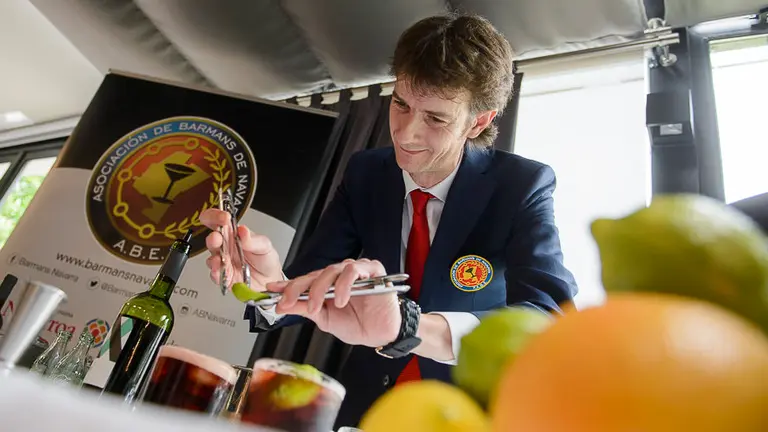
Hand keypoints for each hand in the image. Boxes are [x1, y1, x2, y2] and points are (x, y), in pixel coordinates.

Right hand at [200, 209, 283, 291]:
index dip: (216, 216)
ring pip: (212, 257)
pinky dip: (216, 272)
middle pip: (212, 239)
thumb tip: (243, 230)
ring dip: (214, 257)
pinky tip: (219, 270)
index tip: (223, 218)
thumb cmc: (266, 259)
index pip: (219, 220)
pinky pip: (215, 274)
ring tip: (219, 258)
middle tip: (217, 238)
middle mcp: (226, 247)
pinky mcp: (223, 276)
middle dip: (213, 238)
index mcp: (234, 234)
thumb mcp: (265, 246)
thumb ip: (254, 240)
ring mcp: (223, 261)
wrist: (270, 280)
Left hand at [266, 259, 400, 346]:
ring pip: (331, 271)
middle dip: (298, 289)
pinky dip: (344, 285)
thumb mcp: (326, 320)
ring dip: (320, 290)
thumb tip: (284, 305)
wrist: (382, 334)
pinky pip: (353, 271)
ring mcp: (355, 271)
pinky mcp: (372, 270)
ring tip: (318, 308)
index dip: (287, 285)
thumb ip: (307, 309)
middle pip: (314, 275)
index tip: (270, 290)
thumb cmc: (359, 325)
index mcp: (328, 286)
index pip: (304, 281)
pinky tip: (341, 300)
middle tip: (288, 303)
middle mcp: (339, 275)